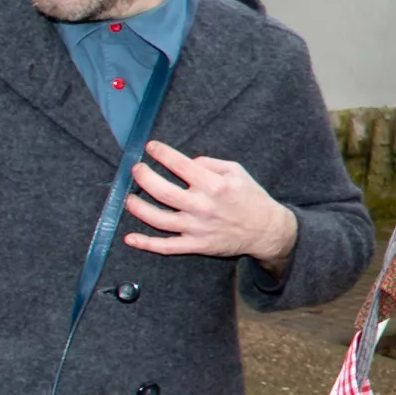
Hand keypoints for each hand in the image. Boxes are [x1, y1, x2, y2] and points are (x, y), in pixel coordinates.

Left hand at [129, 141, 302, 268]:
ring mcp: (197, 228)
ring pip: (158, 219)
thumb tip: (187, 161)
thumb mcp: (236, 171)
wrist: (266, 230)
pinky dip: (146, 243)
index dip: (161, 153)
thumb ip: (210, 163)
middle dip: (143, 177)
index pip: (179, 165)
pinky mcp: (196, 245)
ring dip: (138, 208)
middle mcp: (202, 206)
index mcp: (213, 185)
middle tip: (136, 170)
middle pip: (162, 191)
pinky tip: (130, 238)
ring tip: (129, 198)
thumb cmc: (251, 198)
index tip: (150, 147)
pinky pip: (166, 247)